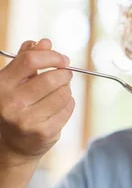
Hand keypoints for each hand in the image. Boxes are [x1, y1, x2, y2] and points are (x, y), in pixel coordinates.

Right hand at [0, 38, 74, 164]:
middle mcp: (12, 103)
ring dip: (66, 89)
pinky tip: (60, 106)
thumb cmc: (15, 106)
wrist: (13, 145)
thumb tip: (45, 42)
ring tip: (60, 91)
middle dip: (64, 74)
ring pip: (63, 94)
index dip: (51, 56)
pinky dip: (69, 103)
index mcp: (1, 85)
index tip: (62, 59)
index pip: (30, 60)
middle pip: (51, 78)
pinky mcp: (44, 132)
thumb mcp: (14, 81)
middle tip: (66, 75)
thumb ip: (27, 59)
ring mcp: (27, 120)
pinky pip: (68, 108)